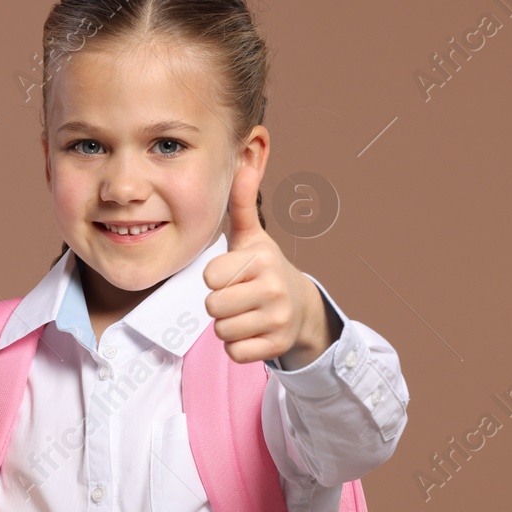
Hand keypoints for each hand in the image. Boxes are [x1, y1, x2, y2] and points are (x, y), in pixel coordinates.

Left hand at [203, 158, 332, 366]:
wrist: (300, 307)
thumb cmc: (264, 269)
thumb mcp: (252, 236)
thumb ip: (242, 202)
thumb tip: (246, 159)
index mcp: (261, 260)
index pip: (211, 276)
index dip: (215, 277)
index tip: (232, 274)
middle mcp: (273, 289)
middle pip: (213, 306)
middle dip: (219, 303)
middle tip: (237, 296)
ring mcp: (277, 319)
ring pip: (222, 331)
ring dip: (227, 325)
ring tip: (244, 312)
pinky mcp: (276, 346)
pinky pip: (235, 353)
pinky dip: (237, 346)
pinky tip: (251, 330)